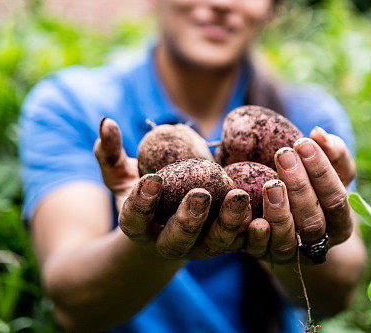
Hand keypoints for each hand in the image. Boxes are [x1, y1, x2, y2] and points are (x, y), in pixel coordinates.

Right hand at [95, 118, 252, 260]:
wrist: (165, 226)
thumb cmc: (141, 192)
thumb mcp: (121, 173)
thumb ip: (109, 151)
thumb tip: (106, 121)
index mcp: (139, 228)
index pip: (135, 219)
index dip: (141, 203)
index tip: (151, 181)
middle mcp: (167, 244)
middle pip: (177, 239)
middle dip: (189, 219)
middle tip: (200, 194)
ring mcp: (198, 249)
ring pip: (214, 243)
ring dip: (227, 222)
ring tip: (239, 196)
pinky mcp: (225, 246)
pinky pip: (241, 243)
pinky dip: (253, 232)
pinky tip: (263, 212)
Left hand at [244, 127, 355, 263]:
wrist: (291, 223)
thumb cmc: (315, 188)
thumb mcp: (331, 171)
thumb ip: (333, 151)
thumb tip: (318, 132)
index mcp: (339, 224)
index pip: (336, 200)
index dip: (322, 172)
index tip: (303, 143)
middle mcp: (317, 244)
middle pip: (312, 221)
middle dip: (299, 186)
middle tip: (284, 154)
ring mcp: (289, 253)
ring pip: (287, 239)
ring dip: (279, 211)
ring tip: (270, 183)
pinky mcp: (262, 255)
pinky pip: (258, 249)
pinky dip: (255, 234)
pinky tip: (250, 213)